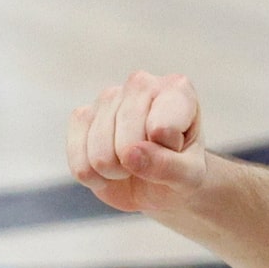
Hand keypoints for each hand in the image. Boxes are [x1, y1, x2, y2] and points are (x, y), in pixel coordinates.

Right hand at [67, 70, 207, 213]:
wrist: (160, 183)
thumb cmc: (181, 171)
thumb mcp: (190, 177)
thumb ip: (168, 167)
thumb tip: (130, 154)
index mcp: (177, 90)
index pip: (161, 129)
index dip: (167, 154)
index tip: (177, 150)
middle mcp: (140, 84)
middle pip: (126, 143)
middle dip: (136, 167)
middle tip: (150, 163)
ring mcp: (108, 97)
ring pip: (100, 154)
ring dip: (115, 173)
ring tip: (131, 165)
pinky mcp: (82, 116)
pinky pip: (78, 159)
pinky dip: (92, 176)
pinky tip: (108, 168)